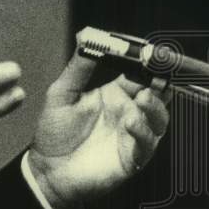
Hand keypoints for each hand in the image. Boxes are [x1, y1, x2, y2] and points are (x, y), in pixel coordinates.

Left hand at [27, 44, 169, 208]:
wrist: (47, 169)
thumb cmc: (55, 132)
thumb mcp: (62, 93)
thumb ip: (78, 68)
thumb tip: (86, 38)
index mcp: (114, 94)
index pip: (138, 75)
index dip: (146, 65)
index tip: (150, 54)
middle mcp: (127, 112)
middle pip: (156, 95)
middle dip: (161, 84)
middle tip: (158, 75)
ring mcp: (132, 134)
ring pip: (158, 118)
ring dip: (154, 107)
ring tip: (142, 98)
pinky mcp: (133, 157)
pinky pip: (147, 143)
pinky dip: (143, 131)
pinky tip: (131, 122)